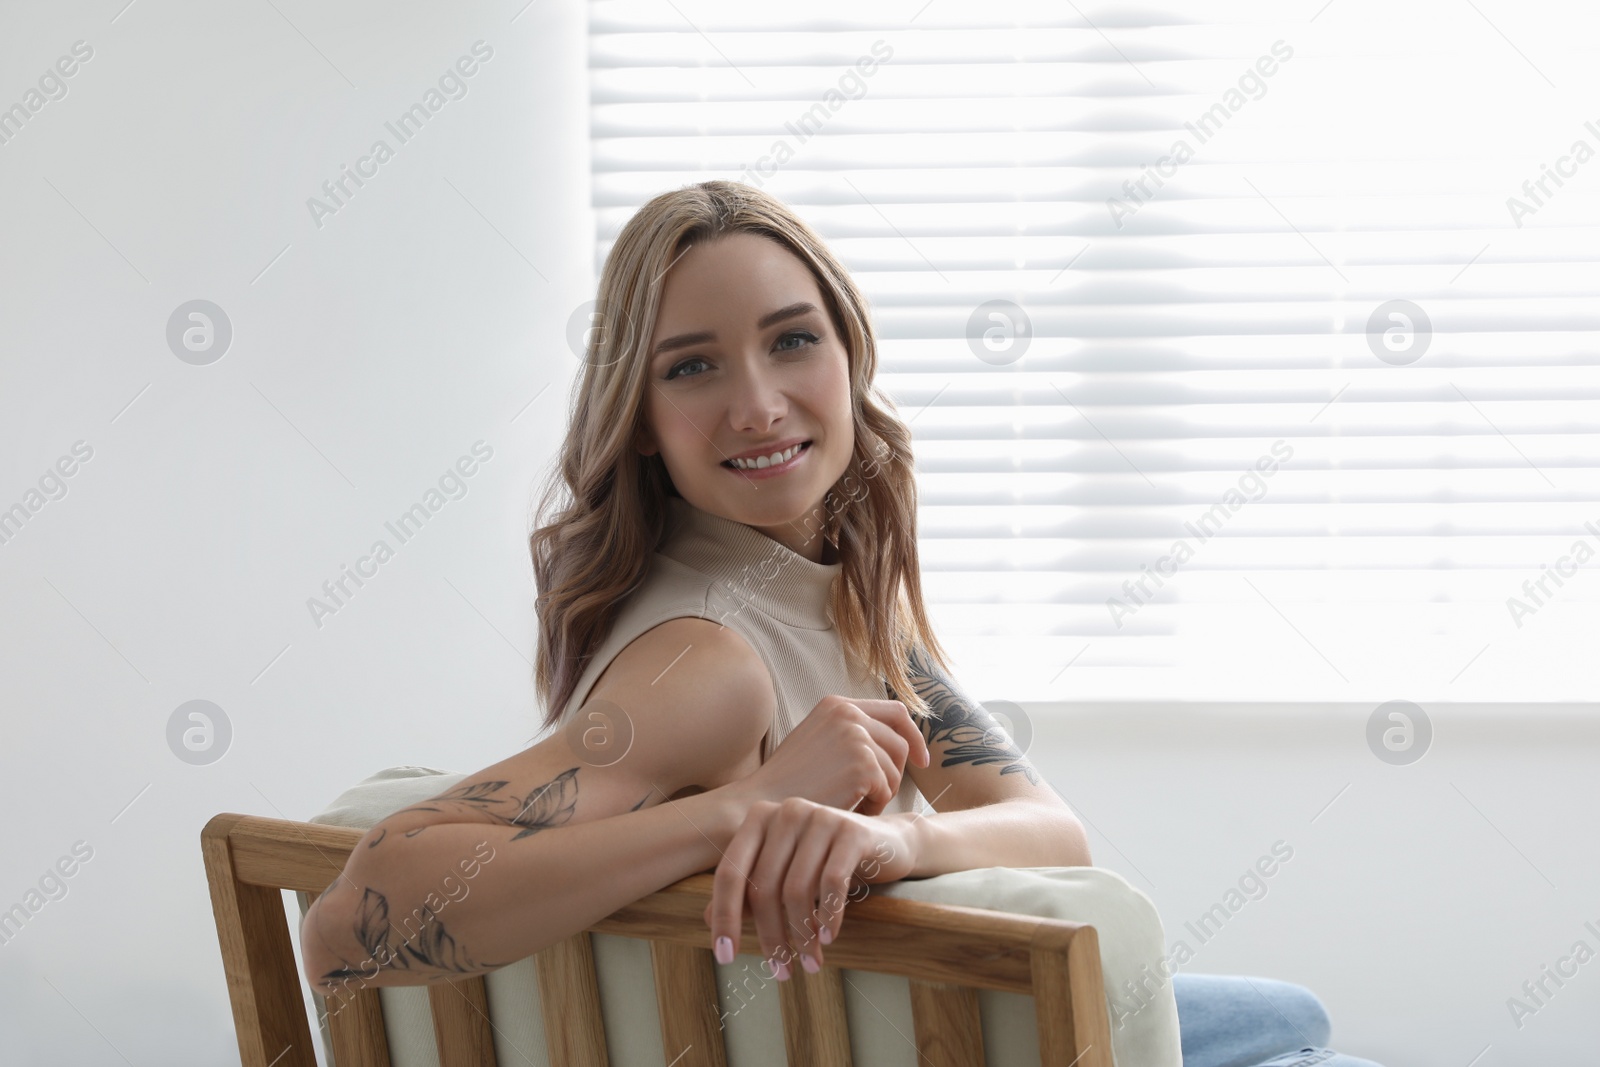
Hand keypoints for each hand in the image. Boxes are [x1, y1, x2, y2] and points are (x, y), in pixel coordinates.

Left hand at [704, 797, 914, 977]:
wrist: (889, 844)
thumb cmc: (827, 863)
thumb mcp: (786, 875)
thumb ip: (749, 891)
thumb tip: (706, 919)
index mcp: (760, 818)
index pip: (730, 873)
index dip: (724, 917)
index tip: (724, 957)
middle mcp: (786, 811)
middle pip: (763, 887)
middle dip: (771, 937)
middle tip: (782, 971)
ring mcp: (820, 816)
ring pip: (797, 890)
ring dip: (802, 935)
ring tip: (811, 962)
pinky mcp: (851, 830)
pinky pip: (831, 883)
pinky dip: (828, 917)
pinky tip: (829, 937)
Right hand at [727, 695, 929, 816]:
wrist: (762, 803)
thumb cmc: (788, 781)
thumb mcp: (818, 740)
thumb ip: (849, 732)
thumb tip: (894, 738)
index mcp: (837, 704)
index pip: (895, 712)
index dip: (913, 736)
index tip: (921, 761)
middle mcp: (849, 713)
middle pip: (900, 743)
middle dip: (896, 772)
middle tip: (877, 796)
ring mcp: (856, 736)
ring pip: (895, 769)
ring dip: (881, 792)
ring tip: (853, 803)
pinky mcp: (862, 763)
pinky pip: (886, 788)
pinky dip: (873, 806)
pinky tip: (849, 809)